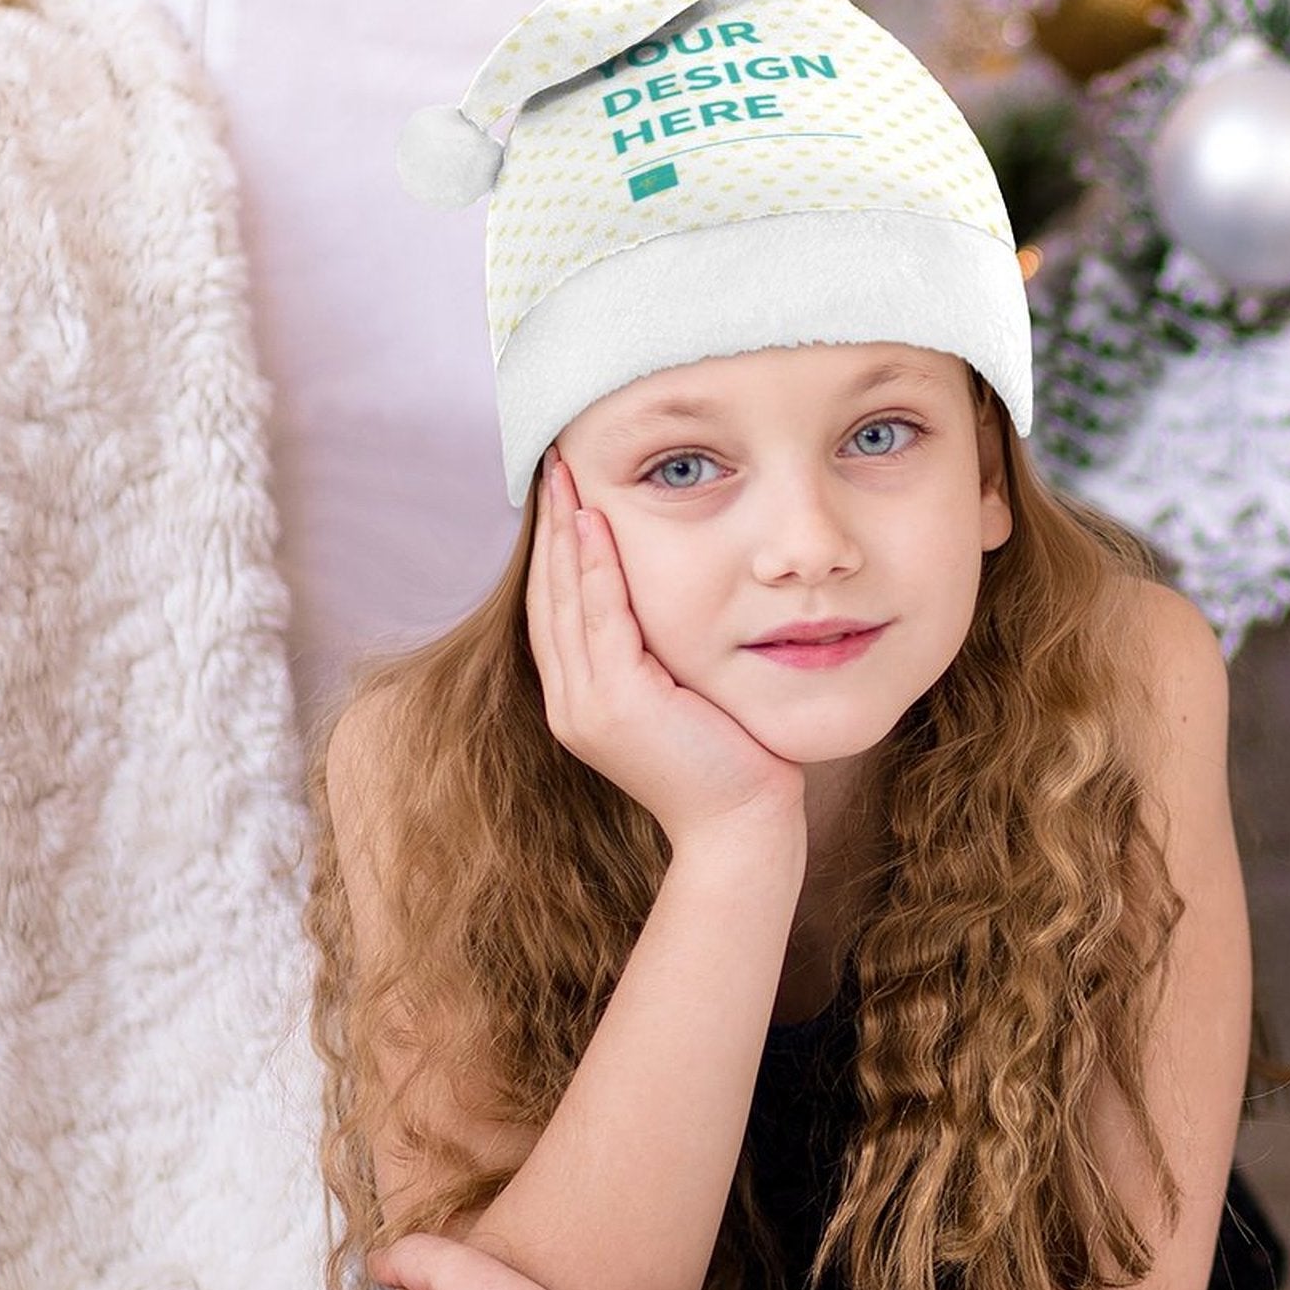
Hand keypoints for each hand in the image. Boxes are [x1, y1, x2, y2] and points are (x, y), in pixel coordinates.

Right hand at [526, 451, 804, 850]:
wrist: (741, 824)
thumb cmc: (729, 761)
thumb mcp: (683, 697)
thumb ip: (658, 654)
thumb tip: (665, 599)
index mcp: (580, 701)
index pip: (556, 609)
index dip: (553, 549)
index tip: (559, 493)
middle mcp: (571, 702)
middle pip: (548, 596)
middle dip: (548, 528)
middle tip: (551, 465)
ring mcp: (587, 705)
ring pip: (564, 601)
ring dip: (562, 533)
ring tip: (564, 476)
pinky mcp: (619, 703)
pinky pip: (600, 620)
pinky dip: (593, 569)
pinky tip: (594, 523)